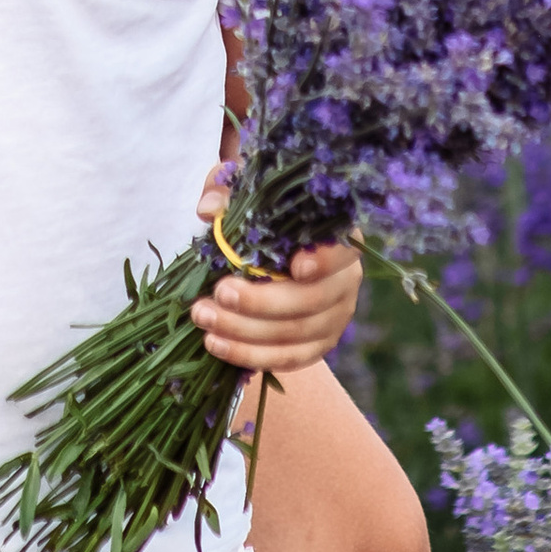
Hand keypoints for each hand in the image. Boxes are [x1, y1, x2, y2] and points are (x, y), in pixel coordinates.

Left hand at [190, 165, 362, 380]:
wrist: (267, 255)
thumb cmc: (260, 217)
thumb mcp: (242, 192)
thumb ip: (225, 192)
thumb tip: (209, 210)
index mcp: (338, 237)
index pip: (343, 250)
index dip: (325, 261)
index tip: (295, 266)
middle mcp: (345, 281)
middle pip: (312, 300)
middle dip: (261, 302)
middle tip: (220, 292)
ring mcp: (334, 318)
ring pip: (295, 334)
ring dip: (245, 332)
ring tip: (204, 318)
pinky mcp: (316, 346)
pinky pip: (287, 359)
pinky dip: (250, 355)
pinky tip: (216, 344)